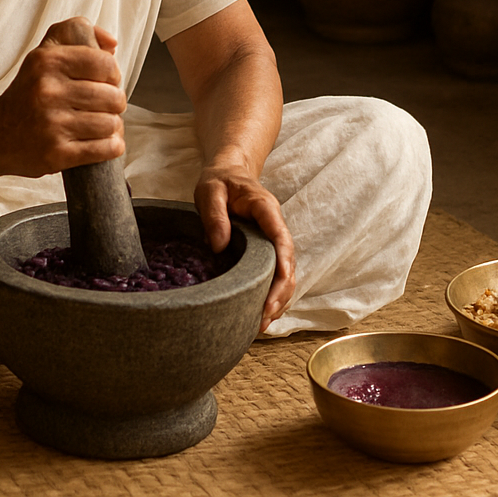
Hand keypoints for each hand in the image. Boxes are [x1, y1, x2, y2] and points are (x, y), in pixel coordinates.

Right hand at [0, 17, 126, 177]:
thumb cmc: (29, 91)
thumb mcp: (44, 52)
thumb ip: (75, 32)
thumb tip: (112, 43)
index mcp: (47, 61)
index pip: (106, 65)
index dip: (112, 74)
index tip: (103, 82)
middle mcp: (48, 91)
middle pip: (113, 97)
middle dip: (114, 103)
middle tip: (100, 106)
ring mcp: (52, 124)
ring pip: (112, 124)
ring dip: (111, 126)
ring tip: (96, 124)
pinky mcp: (57, 154)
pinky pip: (106, 148)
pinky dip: (111, 146)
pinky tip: (99, 141)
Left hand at [195, 161, 295, 332]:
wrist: (228, 172)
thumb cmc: (219, 181)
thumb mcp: (209, 190)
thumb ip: (214, 214)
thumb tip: (220, 246)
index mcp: (265, 209)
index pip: (280, 239)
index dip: (282, 265)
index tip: (276, 289)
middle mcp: (275, 227)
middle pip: (288, 263)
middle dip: (280, 293)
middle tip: (264, 317)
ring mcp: (273, 240)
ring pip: (286, 274)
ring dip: (279, 299)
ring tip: (262, 325)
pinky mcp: (266, 251)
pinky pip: (276, 275)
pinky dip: (273, 295)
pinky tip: (261, 315)